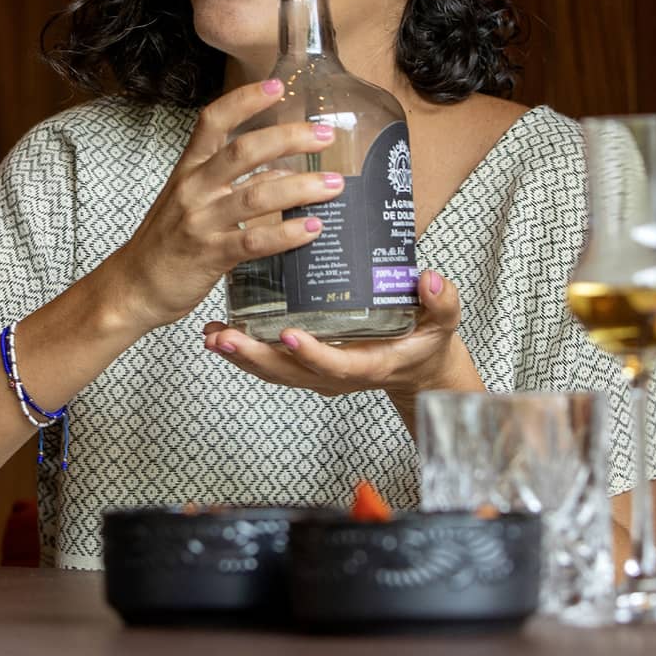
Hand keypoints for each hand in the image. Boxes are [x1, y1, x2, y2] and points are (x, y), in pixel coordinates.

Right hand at [105, 79, 344, 330]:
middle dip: (290, 138)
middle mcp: (194, 189)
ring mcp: (201, 221)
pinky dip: (287, 233)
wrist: (132, 287)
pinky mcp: (210, 255)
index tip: (278, 85)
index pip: (214, 121)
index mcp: (188, 169)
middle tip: (325, 135)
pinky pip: (255, 241)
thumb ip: (237, 184)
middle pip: (244, 151)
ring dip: (301, 187)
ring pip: (257, 194)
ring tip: (333, 185)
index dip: (245, 100)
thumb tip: (285, 171)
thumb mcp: (194, 201)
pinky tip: (312, 229)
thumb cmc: (166, 242)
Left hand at [202, 269, 478, 404]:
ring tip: (211, 336)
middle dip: (257, 357)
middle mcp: (340, 375)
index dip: (314, 354)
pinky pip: (273, 364)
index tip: (290, 335)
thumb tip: (431, 280)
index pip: (339, 365)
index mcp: (372, 364)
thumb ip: (441, 302)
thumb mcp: (444, 320)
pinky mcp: (308, 366)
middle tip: (225, 338)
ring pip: (276, 372)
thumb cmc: (429, 338)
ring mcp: (321, 374)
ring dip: (242, 356)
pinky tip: (218, 334)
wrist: (420, 366)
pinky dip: (245, 352)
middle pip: (293, 373)